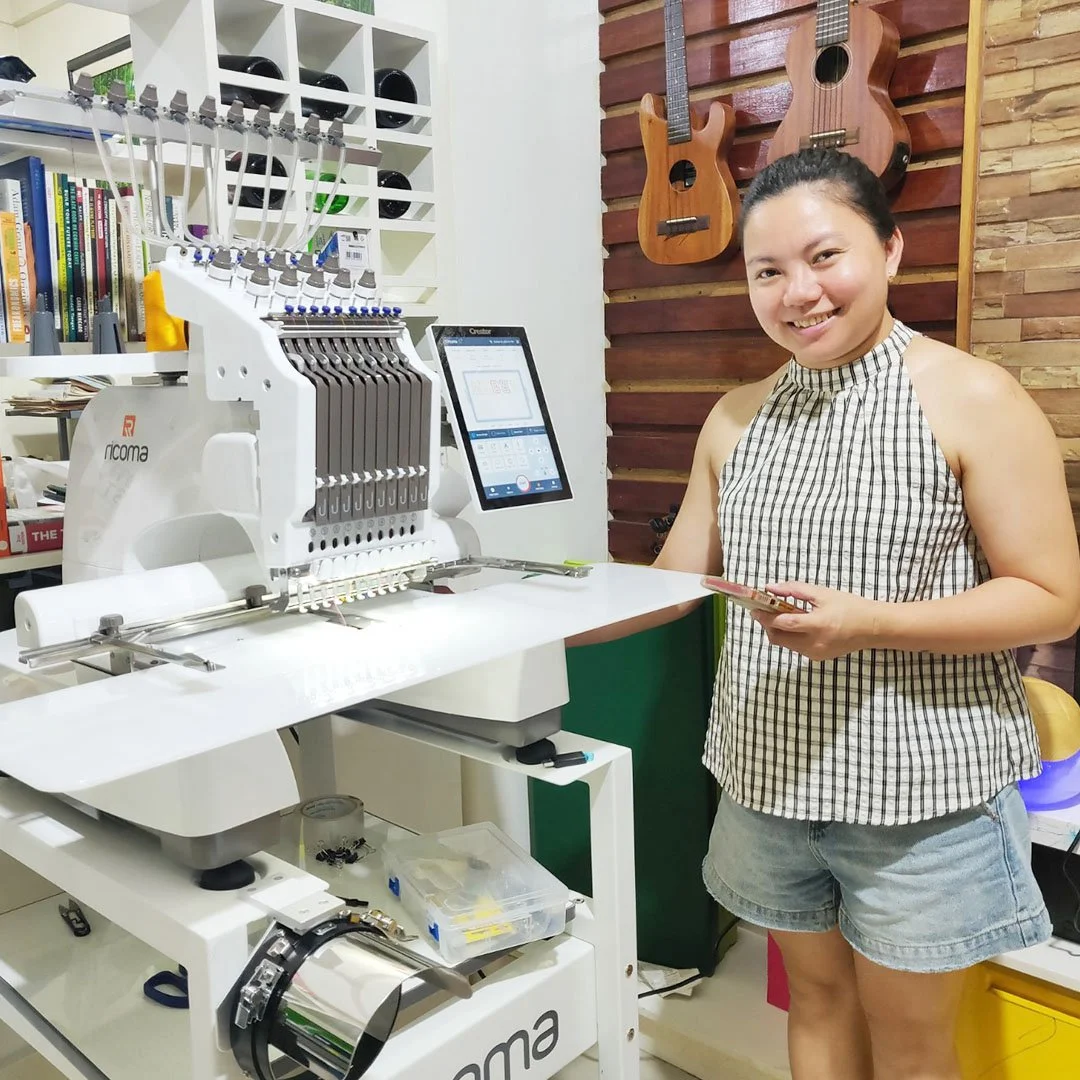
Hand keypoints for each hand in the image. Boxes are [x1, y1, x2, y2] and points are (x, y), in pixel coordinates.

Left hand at [750, 581, 879, 660]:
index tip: (754, 609)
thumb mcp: (822, 593)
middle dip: (767, 625)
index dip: (765, 617)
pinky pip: (795, 648)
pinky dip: (789, 637)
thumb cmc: (849, 607)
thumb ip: (794, 590)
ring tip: (780, 615)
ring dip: (777, 631)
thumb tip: (770, 587)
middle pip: (778, 638)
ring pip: (785, 644)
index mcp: (818, 625)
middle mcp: (815, 644)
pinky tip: (795, 625)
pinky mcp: (817, 658)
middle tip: (763, 611)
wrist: (872, 628)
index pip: (783, 624)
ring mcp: (816, 654)